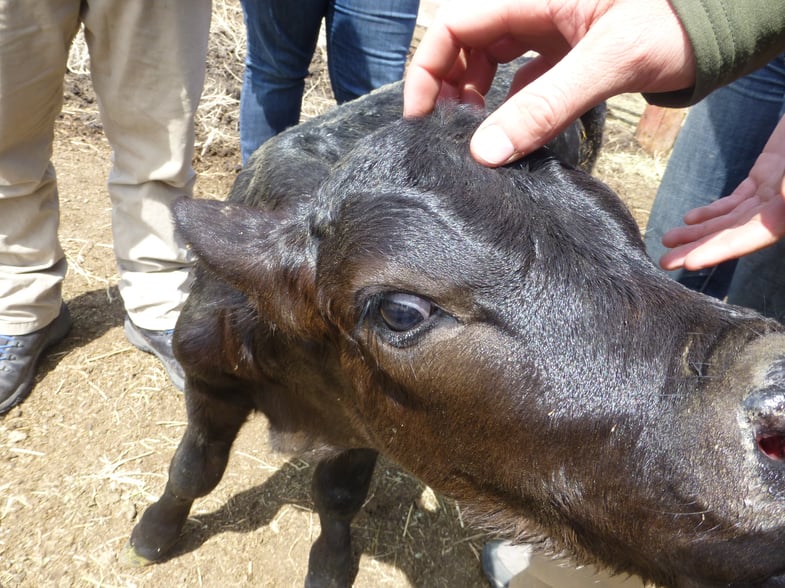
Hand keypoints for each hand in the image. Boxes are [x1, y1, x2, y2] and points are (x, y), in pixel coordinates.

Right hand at [403, 0, 695, 165]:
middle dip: (448, 86)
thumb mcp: (608, 63)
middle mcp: (533, 6)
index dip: (428, 68)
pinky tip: (514, 130)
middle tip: (450, 134)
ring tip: (479, 136)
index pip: (453, 25)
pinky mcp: (566, 48)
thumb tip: (485, 153)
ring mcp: (549, 27)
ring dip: (476, 95)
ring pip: (490, 58)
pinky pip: (521, 74)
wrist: (722, 22)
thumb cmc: (676, 24)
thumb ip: (545, 107)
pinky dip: (510, 102)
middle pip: (465, 43)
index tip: (423, 116)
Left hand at [659, 117, 784, 269]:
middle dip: (699, 248)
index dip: (719, 251)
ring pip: (730, 218)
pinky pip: (736, 200)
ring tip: (668, 240)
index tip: (689, 263)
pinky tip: (690, 218)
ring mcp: (773, 193)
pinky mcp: (766, 176)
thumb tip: (778, 199)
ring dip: (699, 231)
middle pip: (734, 234)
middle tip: (665, 263)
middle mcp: (782, 209)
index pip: (750, 238)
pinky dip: (713, 210)